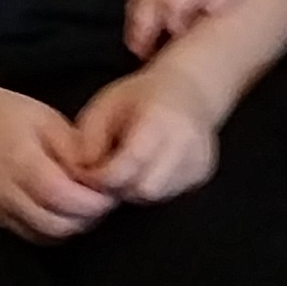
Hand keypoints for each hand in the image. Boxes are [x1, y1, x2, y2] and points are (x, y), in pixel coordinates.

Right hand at [0, 82, 113, 241]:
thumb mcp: (44, 118)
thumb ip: (73, 148)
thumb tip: (99, 173)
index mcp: (22, 163)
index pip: (67, 198)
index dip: (95, 201)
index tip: (112, 189)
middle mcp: (6, 192)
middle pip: (58, 225)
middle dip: (88, 217)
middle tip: (103, 199)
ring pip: (44, 235)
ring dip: (70, 225)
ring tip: (84, 204)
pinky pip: (27, 234)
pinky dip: (50, 229)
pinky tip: (60, 211)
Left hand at [72, 61, 227, 203]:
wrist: (187, 90)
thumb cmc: (139, 96)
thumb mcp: (105, 105)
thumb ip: (89, 139)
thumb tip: (83, 173)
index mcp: (161, 116)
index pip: (131, 162)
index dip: (103, 176)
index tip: (89, 172)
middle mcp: (187, 139)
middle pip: (145, 188)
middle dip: (120, 187)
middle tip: (107, 171)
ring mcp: (199, 158)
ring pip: (157, 196)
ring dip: (134, 188)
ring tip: (127, 165)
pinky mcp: (203, 172)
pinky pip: (169, 193)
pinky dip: (151, 185)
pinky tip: (146, 166)